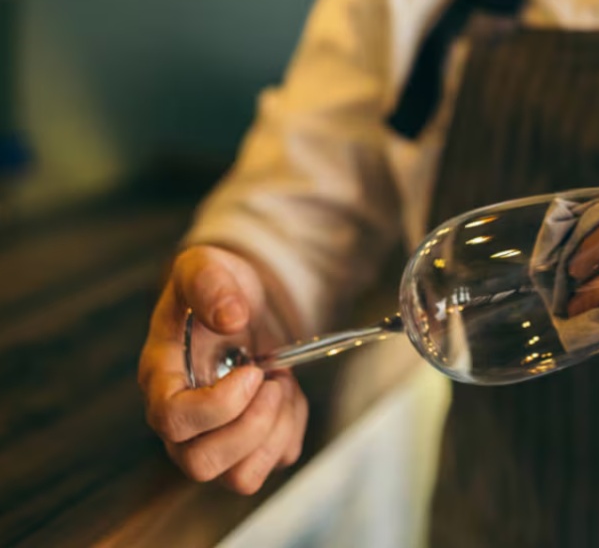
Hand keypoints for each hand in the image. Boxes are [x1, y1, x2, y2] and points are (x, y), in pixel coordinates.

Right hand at [138, 245, 308, 494]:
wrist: (240, 301)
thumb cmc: (214, 288)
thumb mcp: (206, 266)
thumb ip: (210, 283)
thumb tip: (231, 317)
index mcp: (161, 379)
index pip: (173, 421)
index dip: (218, 406)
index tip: (252, 370)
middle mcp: (182, 419)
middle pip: (201, 464)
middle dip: (252, 426)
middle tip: (272, 380)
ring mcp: (213, 435)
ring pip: (239, 477)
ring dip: (274, 432)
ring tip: (281, 386)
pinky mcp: (247, 442)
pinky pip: (272, 462)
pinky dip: (291, 431)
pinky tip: (287, 395)